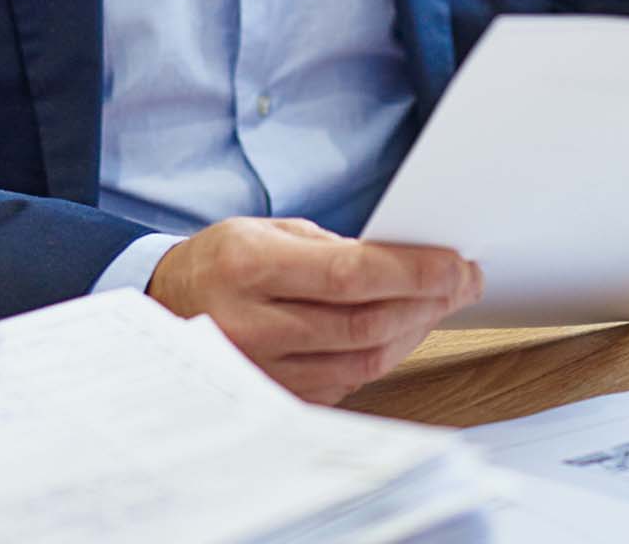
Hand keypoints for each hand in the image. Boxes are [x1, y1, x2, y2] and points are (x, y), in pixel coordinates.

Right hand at [147, 216, 482, 403]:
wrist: (164, 308)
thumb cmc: (222, 262)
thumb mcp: (265, 232)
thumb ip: (328, 249)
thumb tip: (404, 263)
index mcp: (248, 269)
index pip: (348, 275)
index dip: (411, 272)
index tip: (456, 264)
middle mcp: (253, 325)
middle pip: (364, 322)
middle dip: (427, 301)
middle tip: (464, 281)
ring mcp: (264, 369)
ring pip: (363, 358)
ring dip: (414, 329)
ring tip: (441, 302)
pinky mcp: (277, 396)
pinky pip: (348, 379)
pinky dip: (384, 353)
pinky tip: (403, 328)